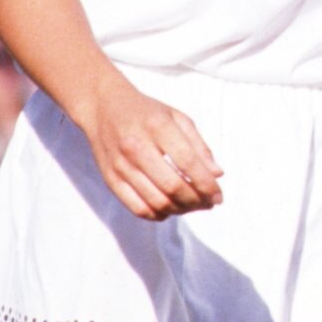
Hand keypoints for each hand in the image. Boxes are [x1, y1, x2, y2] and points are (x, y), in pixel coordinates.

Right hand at [78, 76, 223, 220]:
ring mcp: (121, 166)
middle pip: (172, 186)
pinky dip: (157, 215)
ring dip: (180, 210)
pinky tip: (170, 210)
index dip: (206, 184)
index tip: (218, 196)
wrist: (103, 107)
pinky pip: (136, 208)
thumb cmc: (147, 112)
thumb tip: (217, 174)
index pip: (188, 163)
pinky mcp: (110, 180)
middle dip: (196, 200)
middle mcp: (137, 147)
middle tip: (208, 204)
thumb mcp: (177, 117)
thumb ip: (198, 146)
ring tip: (193, 207)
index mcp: (158, 127)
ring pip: (155, 201)